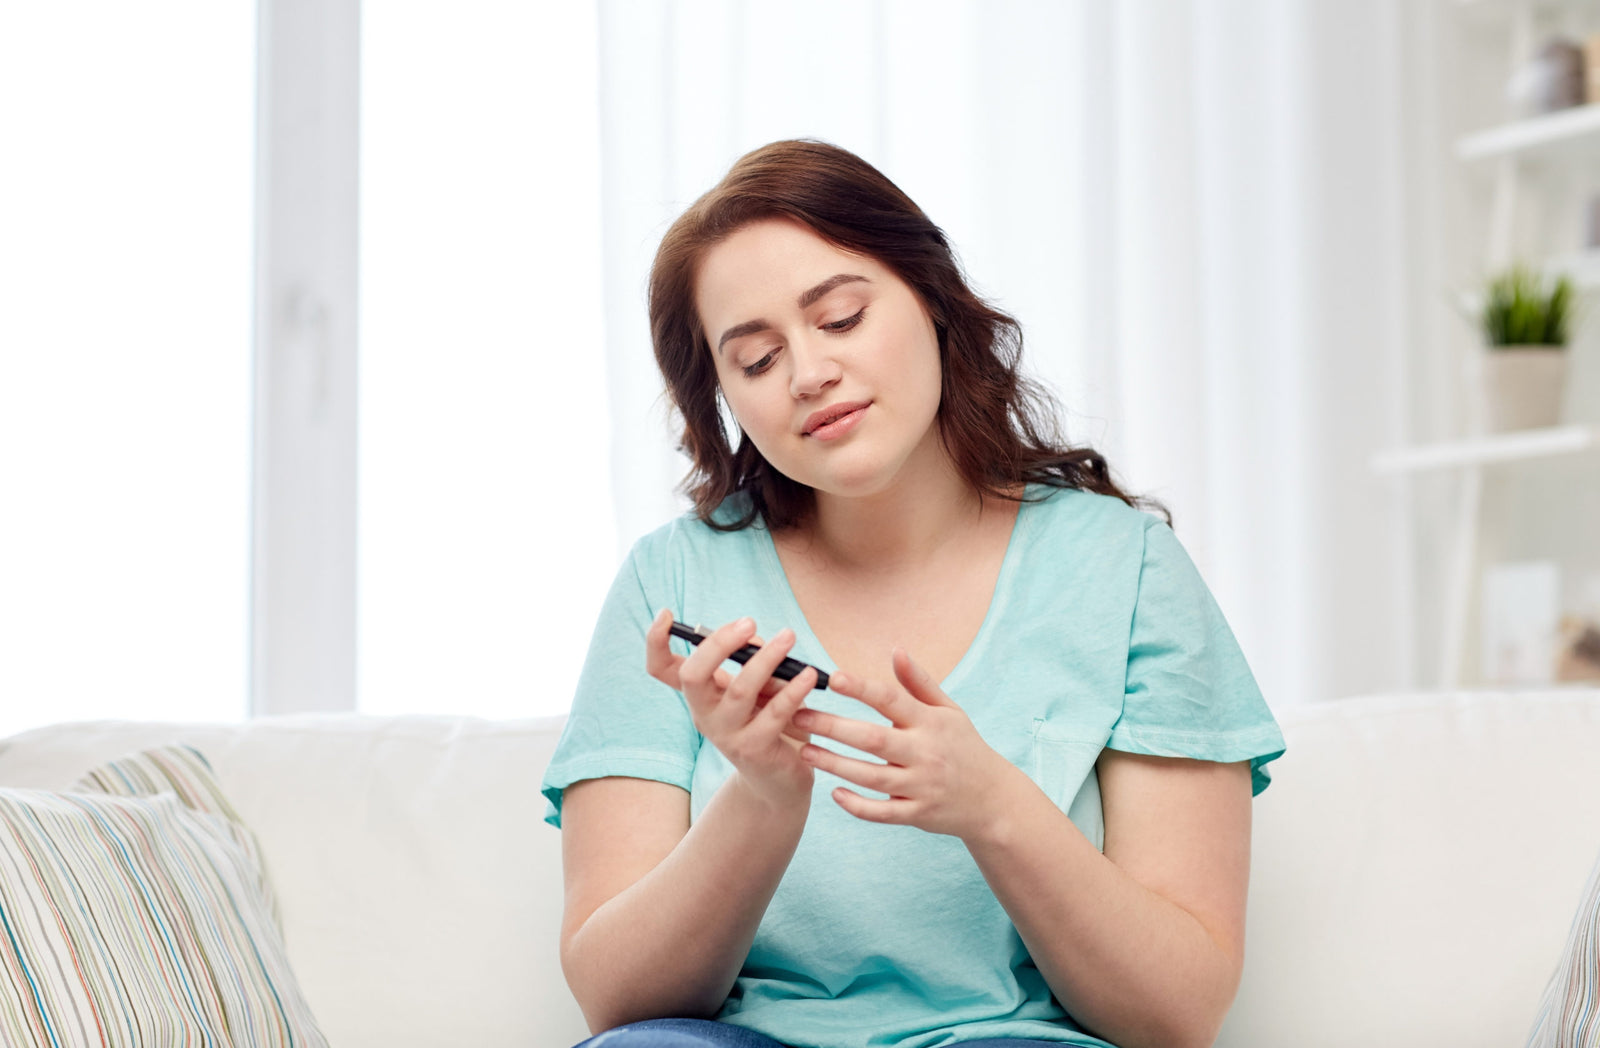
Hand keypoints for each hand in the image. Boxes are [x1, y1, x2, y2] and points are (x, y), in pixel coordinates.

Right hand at [645, 611, 815, 807]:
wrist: (778, 780)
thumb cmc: (766, 722)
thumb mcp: (755, 688)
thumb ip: (750, 663)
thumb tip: (756, 638)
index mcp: (699, 695)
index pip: (662, 669)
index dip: (655, 642)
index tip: (666, 614)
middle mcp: (704, 714)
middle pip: (692, 676)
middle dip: (718, 645)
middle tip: (750, 623)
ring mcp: (726, 735)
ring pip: (739, 691)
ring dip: (766, 660)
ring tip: (788, 638)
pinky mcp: (754, 750)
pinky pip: (774, 714)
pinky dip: (793, 691)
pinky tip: (809, 675)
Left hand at [790, 647, 1016, 839]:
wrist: (993, 798)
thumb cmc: (964, 747)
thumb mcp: (949, 710)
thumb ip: (919, 683)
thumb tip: (896, 650)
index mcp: (930, 722)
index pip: (891, 700)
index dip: (862, 688)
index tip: (832, 678)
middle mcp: (925, 752)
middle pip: (873, 739)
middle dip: (833, 727)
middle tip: (798, 715)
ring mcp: (921, 785)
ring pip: (871, 776)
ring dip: (835, 764)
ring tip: (805, 751)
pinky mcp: (918, 814)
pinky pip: (882, 812)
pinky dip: (857, 805)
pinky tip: (834, 793)